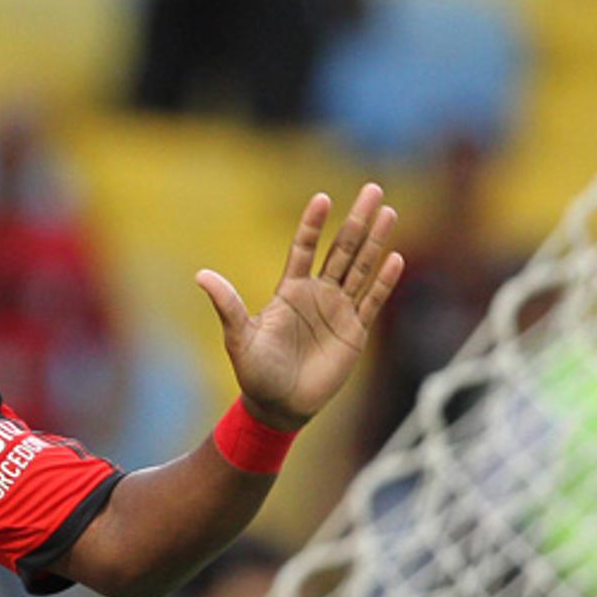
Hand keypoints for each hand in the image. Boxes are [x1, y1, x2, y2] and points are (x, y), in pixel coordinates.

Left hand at [196, 183, 404, 430]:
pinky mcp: (355, 331)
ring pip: (361, 269)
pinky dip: (383, 282)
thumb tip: (201, 275)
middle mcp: (318, 295)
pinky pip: (372, 301)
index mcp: (290, 291)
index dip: (313, 224)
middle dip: (357, 221)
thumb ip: (226, 305)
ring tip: (388, 212)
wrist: (277, 406)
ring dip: (376, 241)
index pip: (305, 249)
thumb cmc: (255, 372)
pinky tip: (395, 259)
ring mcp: (339, 311)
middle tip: (373, 189)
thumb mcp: (239, 337)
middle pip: (342, 250)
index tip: (322, 198)